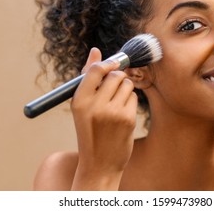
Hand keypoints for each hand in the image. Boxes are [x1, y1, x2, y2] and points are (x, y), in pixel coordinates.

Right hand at [70, 48, 137, 189]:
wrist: (99, 163)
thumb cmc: (89, 130)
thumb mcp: (81, 106)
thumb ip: (88, 77)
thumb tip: (95, 50)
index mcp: (79, 101)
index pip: (95, 70)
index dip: (107, 64)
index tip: (112, 65)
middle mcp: (94, 105)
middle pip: (115, 75)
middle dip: (118, 78)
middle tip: (114, 89)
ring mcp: (112, 112)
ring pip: (127, 84)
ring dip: (125, 89)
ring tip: (116, 103)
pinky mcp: (127, 119)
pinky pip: (134, 97)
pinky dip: (130, 101)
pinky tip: (122, 114)